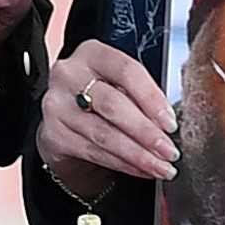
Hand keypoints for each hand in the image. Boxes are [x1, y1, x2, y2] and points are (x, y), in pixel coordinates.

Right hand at [31, 37, 177, 200]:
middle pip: (113, 104)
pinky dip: (122, 164)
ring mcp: (57, 106)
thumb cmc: (102, 97)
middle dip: (146, 132)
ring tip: (160, 167)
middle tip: (169, 150)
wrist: (66, 120)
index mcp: (92, 54)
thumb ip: (141, 95)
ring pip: (104, 134)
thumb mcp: (119, 84)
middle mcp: (69, 75)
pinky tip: (141, 169)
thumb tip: (169, 124)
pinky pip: (93, 153)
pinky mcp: (53, 135)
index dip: (152, 98)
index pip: (127, 71)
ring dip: (138, 155)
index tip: (170, 122)